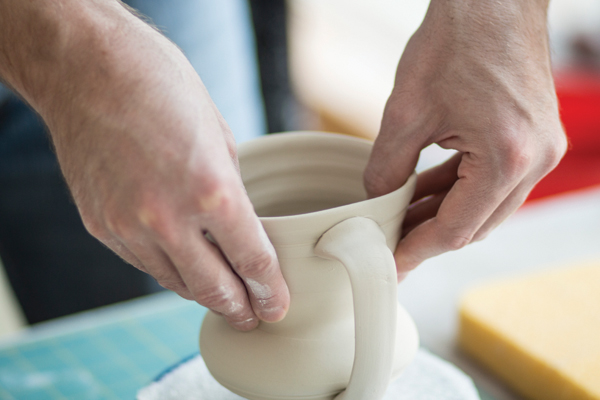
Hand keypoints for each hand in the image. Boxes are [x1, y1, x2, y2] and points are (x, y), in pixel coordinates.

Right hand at [0, 1, 288, 329]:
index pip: (252, 262)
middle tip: (253, 317)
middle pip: (214, 289)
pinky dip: (168, 270)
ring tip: (221, 296)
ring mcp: (128, 227)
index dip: (270, 293)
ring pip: (176, 283)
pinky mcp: (101, 226)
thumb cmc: (162, 88)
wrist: (88, 69)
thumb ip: (230, 191)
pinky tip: (182, 265)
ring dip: (203, 294)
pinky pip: (144, 264)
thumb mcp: (219, 136)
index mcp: (211, 191)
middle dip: (239, 309)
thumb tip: (238, 228)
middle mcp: (168, 219)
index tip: (277, 308)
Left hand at [364, 0, 566, 279]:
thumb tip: (375, 203)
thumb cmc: (455, 40)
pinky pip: (493, 182)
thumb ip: (386, 168)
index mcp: (507, 159)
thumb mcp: (405, 112)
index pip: (455, 230)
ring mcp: (540, 150)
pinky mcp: (533, 139)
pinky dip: (459, 190)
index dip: (417, 251)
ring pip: (484, 207)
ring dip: (443, 214)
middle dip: (428, 236)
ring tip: (400, 219)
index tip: (390, 264)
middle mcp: (534, 161)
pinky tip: (426, 192)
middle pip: (474, 225)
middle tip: (390, 243)